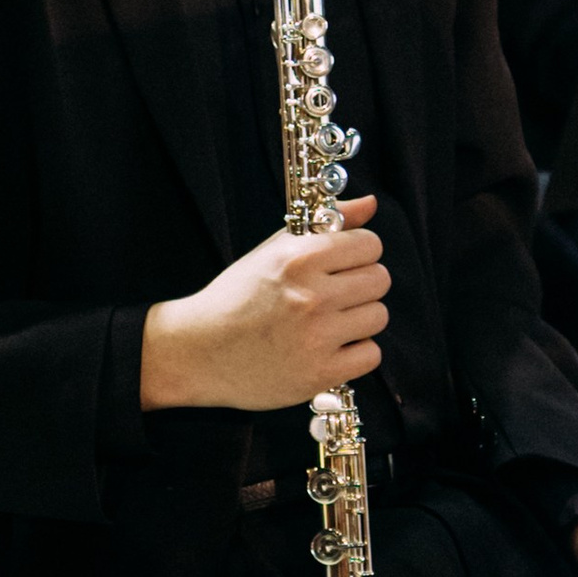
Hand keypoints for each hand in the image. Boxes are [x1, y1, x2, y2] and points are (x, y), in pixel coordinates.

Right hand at [140, 199, 387, 410]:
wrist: (198, 351)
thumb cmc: (236, 298)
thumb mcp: (273, 251)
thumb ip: (326, 224)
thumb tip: (370, 203)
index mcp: (298, 259)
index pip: (370, 244)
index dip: (360, 253)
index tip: (344, 264)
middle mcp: (310, 296)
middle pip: (379, 279)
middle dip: (362, 285)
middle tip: (336, 295)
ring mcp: (316, 337)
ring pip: (378, 316)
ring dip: (359, 319)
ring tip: (329, 322)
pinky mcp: (319, 373)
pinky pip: (370, 355)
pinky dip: (354, 353)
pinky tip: (329, 348)